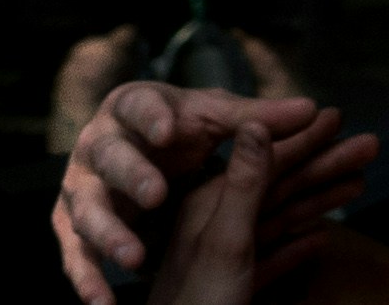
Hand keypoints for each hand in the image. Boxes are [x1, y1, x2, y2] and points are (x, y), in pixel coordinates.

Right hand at [57, 82, 371, 304]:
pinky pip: (76, 258)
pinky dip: (88, 281)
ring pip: (88, 212)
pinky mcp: (77, 231)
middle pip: (111, 158)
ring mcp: (85, 190)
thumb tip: (312, 108)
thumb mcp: (212, 122)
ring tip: (135, 258)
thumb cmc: (174, 129)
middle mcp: (101, 147)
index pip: (138, 105)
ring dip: (110, 234)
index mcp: (132, 107)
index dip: (153, 117)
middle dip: (132, 175)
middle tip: (157, 194)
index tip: (170, 130)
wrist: (129, 155)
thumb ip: (255, 118)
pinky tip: (104, 303)